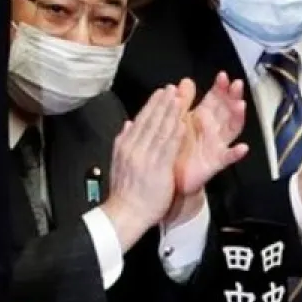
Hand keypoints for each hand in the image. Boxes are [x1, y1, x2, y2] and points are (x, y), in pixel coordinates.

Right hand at [102, 85, 184, 248]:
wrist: (125, 213)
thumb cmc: (125, 192)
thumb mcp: (118, 161)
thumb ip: (124, 141)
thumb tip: (128, 125)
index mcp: (125, 146)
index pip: (141, 120)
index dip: (152, 104)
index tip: (161, 93)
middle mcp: (134, 148)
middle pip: (151, 121)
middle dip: (163, 103)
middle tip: (172, 88)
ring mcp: (146, 158)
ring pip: (160, 130)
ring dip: (171, 113)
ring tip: (179, 99)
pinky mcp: (158, 168)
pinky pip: (168, 147)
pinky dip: (175, 133)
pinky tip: (182, 123)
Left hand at [172, 73, 247, 198]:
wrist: (171, 177)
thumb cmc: (177, 147)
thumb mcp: (179, 121)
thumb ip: (183, 101)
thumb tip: (186, 80)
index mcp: (203, 118)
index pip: (215, 99)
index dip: (220, 87)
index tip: (222, 75)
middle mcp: (213, 130)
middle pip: (226, 110)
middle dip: (232, 96)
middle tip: (236, 84)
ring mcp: (216, 145)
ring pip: (231, 129)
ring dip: (237, 117)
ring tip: (240, 106)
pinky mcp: (215, 162)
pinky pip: (228, 157)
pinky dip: (236, 153)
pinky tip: (242, 148)